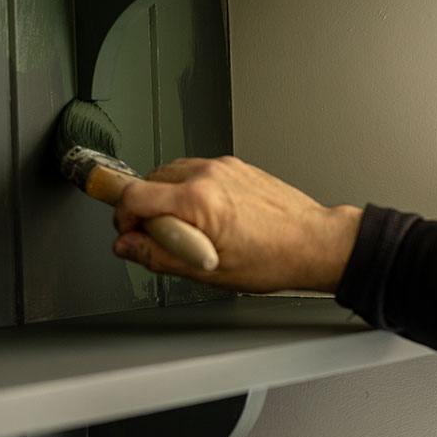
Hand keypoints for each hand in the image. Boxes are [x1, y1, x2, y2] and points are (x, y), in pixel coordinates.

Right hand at [112, 156, 362, 293]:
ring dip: (167, 198)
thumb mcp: (207, 271)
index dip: (122, 219)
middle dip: (145, 210)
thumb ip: (159, 256)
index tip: (129, 236)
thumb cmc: (273, 258)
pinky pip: (196, 172)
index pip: (133, 195)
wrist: (313, 242)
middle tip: (163, 239)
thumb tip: (128, 247)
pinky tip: (209, 217)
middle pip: (148, 180)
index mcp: (197, 200)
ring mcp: (223, 166)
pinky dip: (191, 191)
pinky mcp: (235, 165)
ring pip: (171, 173)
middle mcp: (208, 174)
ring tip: (190, 230)